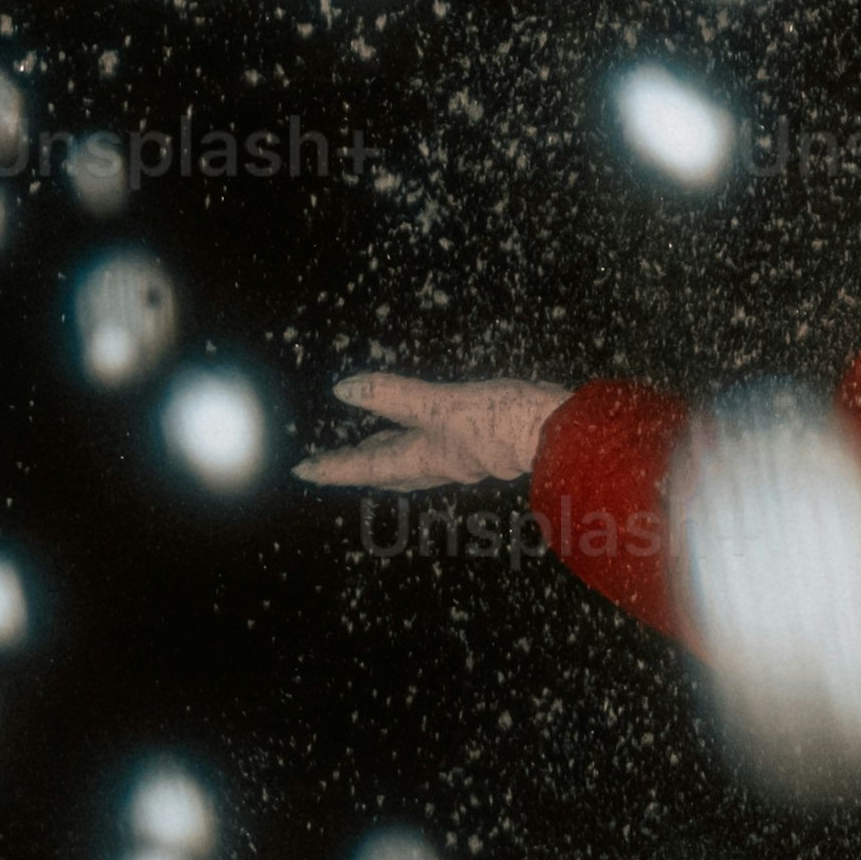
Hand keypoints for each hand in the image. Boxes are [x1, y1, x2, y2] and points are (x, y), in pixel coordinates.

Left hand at [310, 372, 564, 491]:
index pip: (365, 465)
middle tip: (332, 463)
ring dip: (387, 456)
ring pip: (412, 461)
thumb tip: (344, 389)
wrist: (558, 433)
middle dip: (359, 465)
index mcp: (422, 457)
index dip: (333, 466)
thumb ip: (394, 396)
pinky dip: (418, 442)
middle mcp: (438, 462)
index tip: (303, 470)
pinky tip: (427, 431)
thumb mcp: (441, 404)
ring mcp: (461, 455)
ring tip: (370, 447)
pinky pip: (436, 448)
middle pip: (388, 469)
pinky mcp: (481, 442)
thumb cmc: (502, 422)